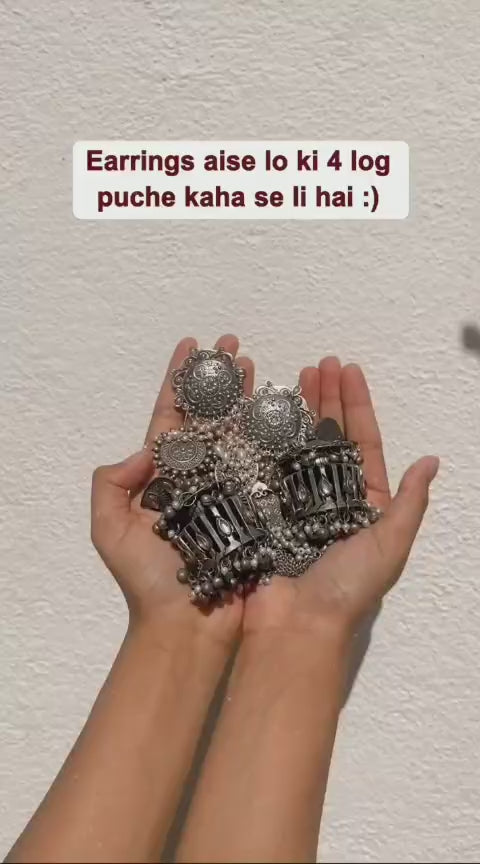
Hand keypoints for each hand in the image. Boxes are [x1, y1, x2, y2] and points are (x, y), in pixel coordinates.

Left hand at [90, 334, 253, 644]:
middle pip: (211, 415)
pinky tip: (287, 410)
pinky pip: (267, 463)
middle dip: (221, 379)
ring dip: (251, 398)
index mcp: (163, 476)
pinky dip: (276, 435)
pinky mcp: (257, 505)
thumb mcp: (111, 531)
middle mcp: (199, 475)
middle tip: (236, 346)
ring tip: (263, 367)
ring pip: (242, 433)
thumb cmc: (149, 581)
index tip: (193, 344)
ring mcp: (230, 488)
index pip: (172, 417)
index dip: (181, 381)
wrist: (189, 625)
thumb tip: (144, 450)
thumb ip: (112, 485)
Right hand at [243, 357, 438, 637]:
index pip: (364, 444)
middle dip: (327, 399)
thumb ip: (409, 503)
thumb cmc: (346, 586)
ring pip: (297, 445)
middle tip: (320, 364)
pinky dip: (265, 438)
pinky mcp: (262, 509)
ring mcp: (293, 503)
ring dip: (298, 410)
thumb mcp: (389, 544)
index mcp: (364, 506)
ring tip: (295, 376)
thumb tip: (432, 461)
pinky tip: (263, 412)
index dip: (358, 406)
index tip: (349, 371)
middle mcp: (329, 500)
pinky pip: (266, 466)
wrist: (296, 626)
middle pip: (330, 437)